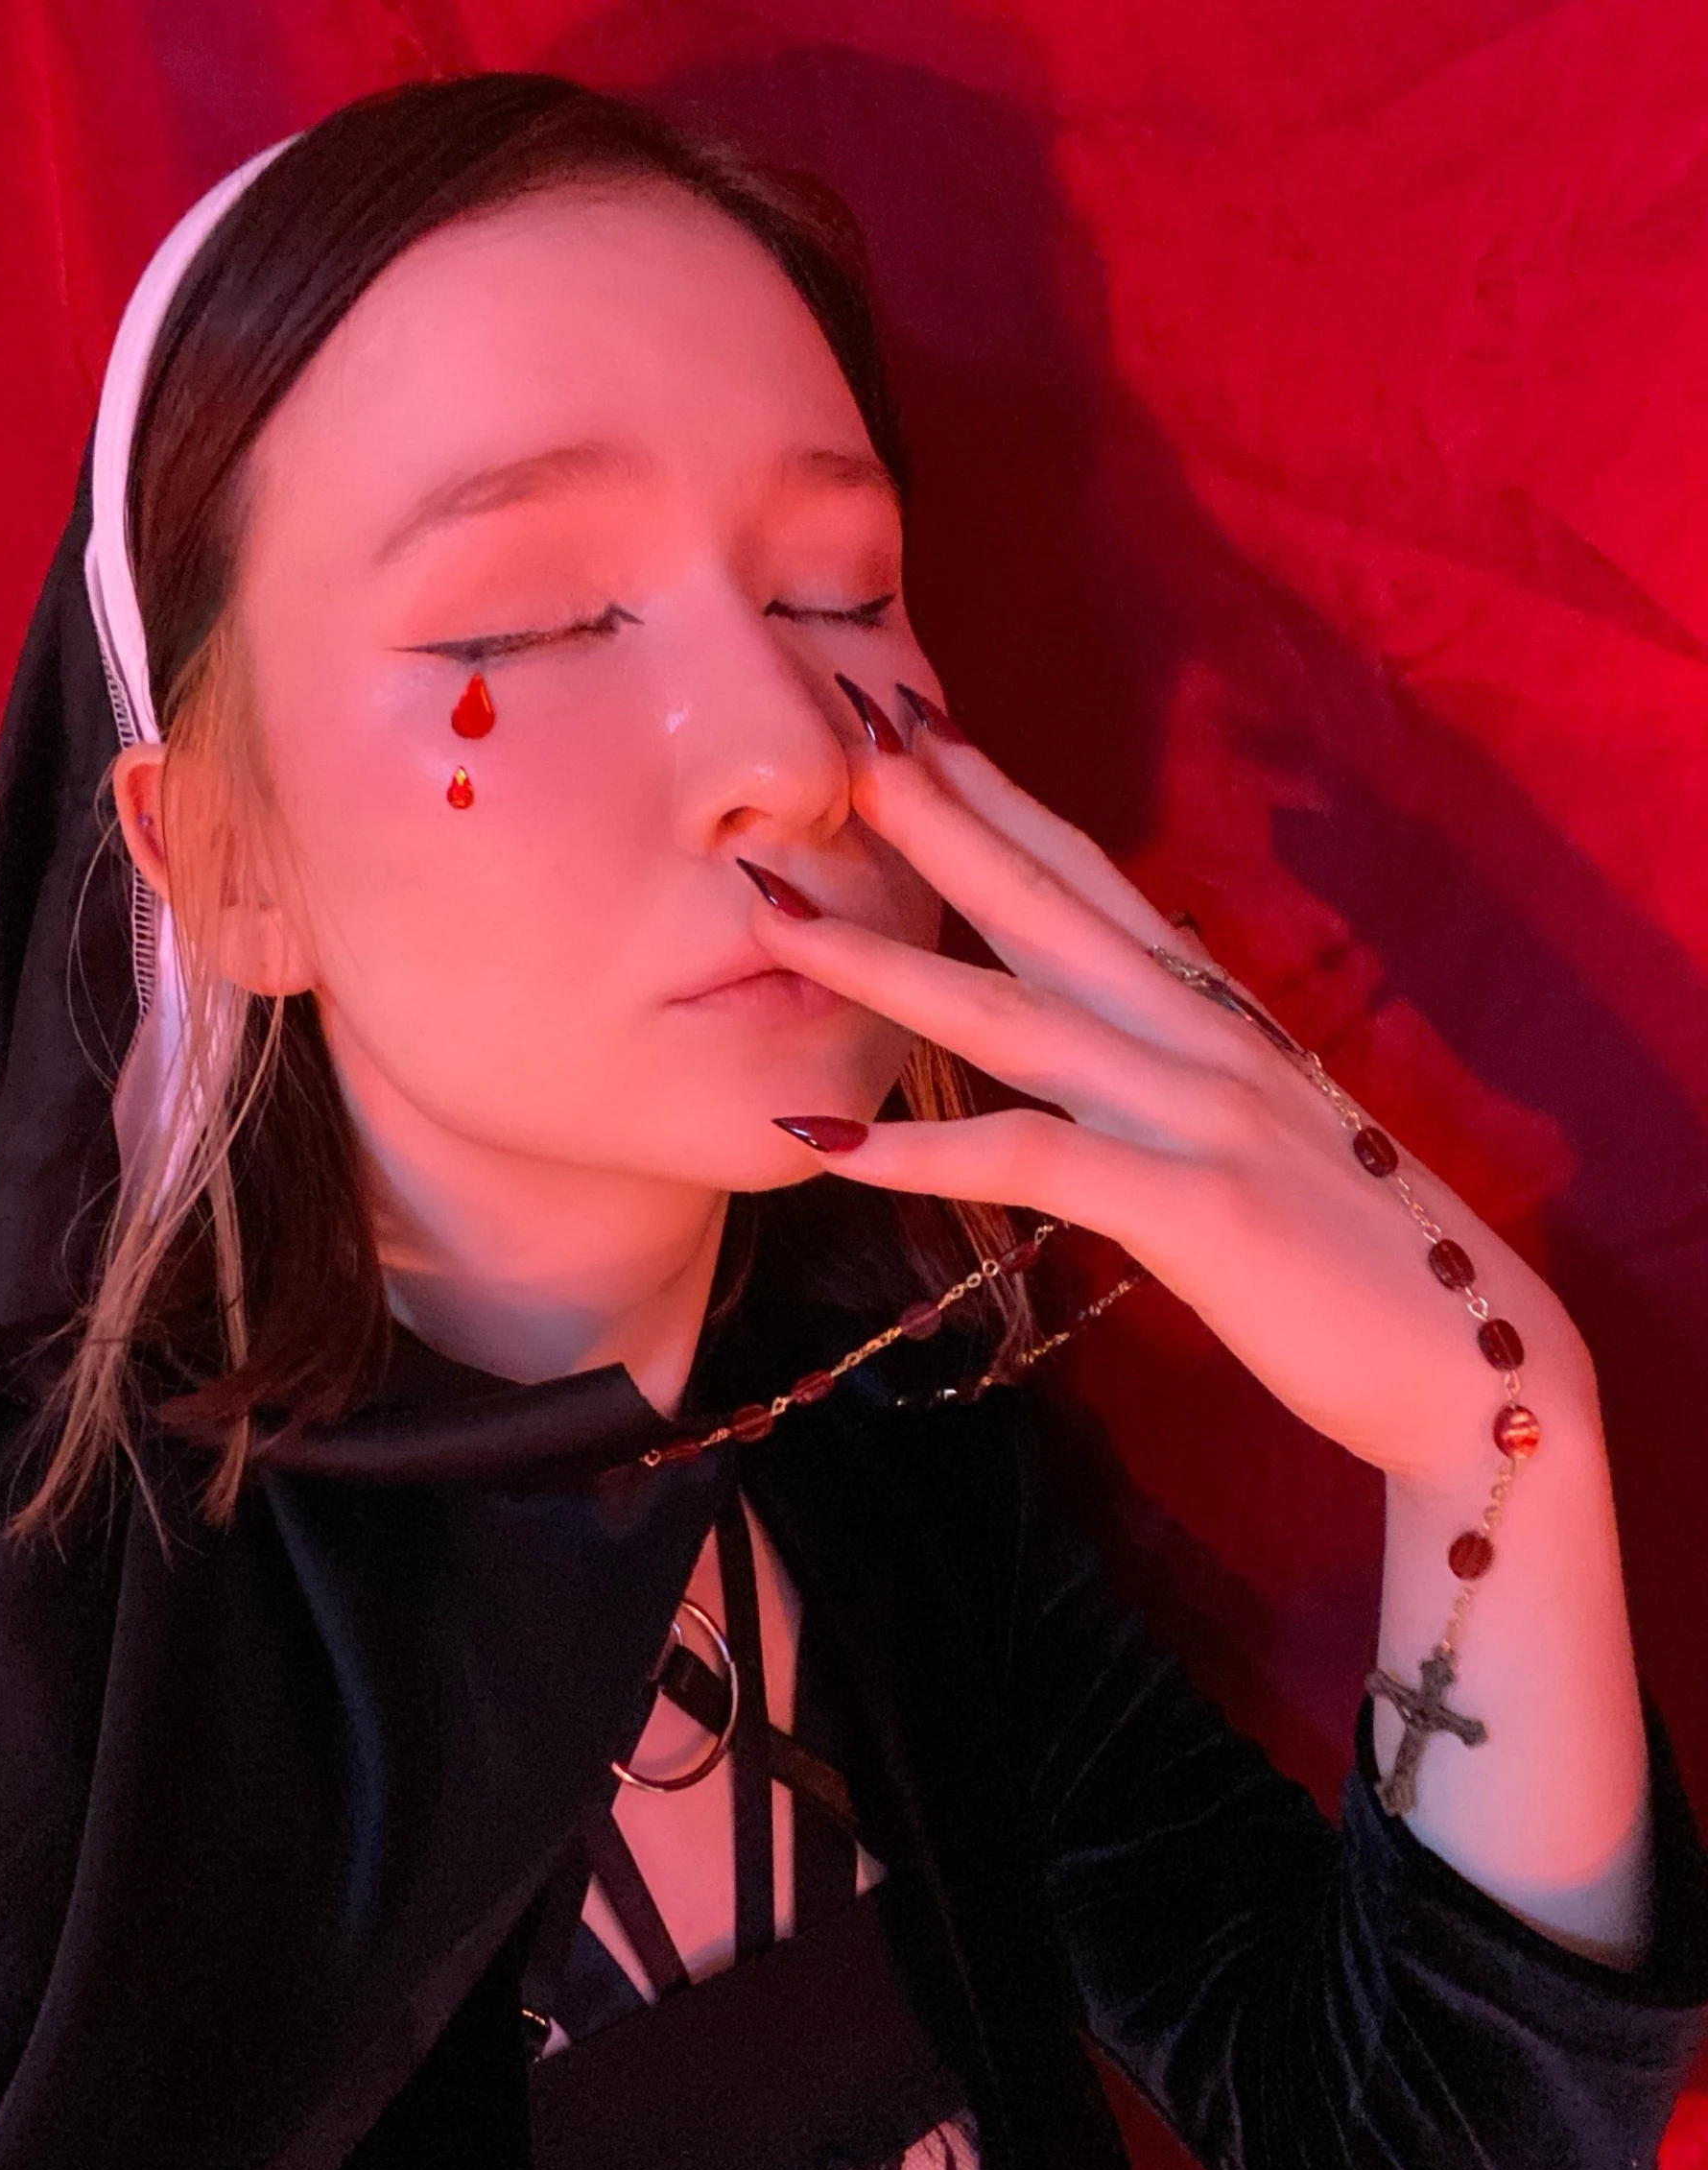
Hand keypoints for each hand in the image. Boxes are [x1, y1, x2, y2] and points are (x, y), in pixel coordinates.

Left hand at [750, 680, 1595, 1490]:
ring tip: (775, 919)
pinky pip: (1030, 1161)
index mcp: (1217, 1017)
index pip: (1096, 882)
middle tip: (843, 743)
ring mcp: (1199, 1114)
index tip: (920, 733)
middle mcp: (1203, 1038)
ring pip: (1012, 1014)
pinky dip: (918, 1148)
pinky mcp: (1193, 1207)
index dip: (1005, 802)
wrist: (1470, 1358)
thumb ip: (1179, 1078)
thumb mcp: (1262, 1134)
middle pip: (1045, 908)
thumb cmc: (1357, 1256)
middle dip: (938, 824)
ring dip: (885, 964)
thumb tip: (1101, 1052)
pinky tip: (822, 1141)